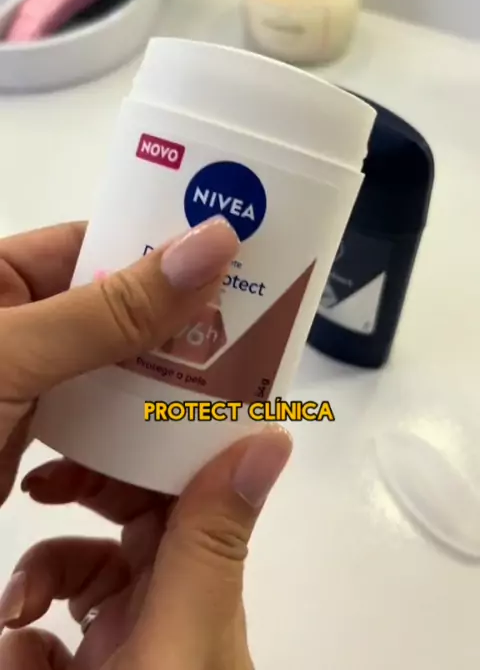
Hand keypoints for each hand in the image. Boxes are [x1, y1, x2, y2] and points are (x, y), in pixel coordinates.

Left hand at [0, 217, 238, 503]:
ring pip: (112, 373)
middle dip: (176, 328)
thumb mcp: (18, 353)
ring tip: (232, 391)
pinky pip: (92, 427)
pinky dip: (126, 440)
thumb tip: (215, 244)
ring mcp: (23, 382)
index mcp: (0, 276)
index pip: (99, 245)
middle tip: (255, 330)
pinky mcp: (26, 439)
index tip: (240, 261)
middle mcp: (18, 321)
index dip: (168, 251)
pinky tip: (171, 447)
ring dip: (160, 388)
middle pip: (116, 312)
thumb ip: (112, 310)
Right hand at [0, 428, 291, 668]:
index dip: (142, 446)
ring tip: (14, 615)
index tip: (95, 418)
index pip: (179, 486)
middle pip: (124, 520)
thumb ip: (210, 542)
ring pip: (80, 574)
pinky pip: (54, 631)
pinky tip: (22, 658)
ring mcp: (129, 642)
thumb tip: (272, 438)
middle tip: (36, 487)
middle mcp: (171, 604)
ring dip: (37, 580)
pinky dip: (28, 639)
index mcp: (205, 583)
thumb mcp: (180, 630)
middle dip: (77, 499)